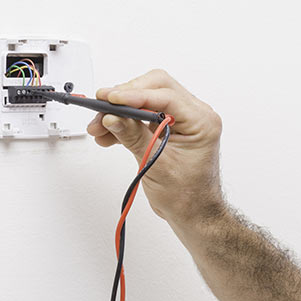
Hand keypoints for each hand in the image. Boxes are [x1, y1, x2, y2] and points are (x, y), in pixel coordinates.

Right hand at [87, 69, 224, 225]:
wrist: (193, 213)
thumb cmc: (187, 196)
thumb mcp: (157, 166)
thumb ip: (134, 137)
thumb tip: (113, 117)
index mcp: (201, 121)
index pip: (165, 95)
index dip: (134, 95)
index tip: (110, 99)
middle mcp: (194, 115)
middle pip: (156, 87)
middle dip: (125, 97)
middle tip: (101, 109)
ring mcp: (182, 119)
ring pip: (147, 98)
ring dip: (121, 110)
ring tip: (99, 127)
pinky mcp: (169, 126)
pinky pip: (144, 113)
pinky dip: (125, 121)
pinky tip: (108, 133)